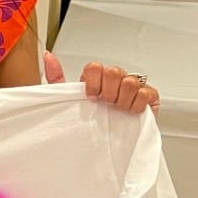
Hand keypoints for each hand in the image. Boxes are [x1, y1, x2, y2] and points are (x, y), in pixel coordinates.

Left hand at [44, 51, 159, 113]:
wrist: (107, 142)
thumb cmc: (89, 119)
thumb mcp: (67, 99)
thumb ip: (56, 77)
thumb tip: (48, 55)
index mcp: (97, 77)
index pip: (95, 66)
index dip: (92, 83)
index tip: (90, 97)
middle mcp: (115, 79)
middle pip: (113, 71)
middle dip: (107, 92)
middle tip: (105, 104)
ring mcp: (133, 86)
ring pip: (130, 81)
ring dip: (121, 99)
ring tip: (117, 109)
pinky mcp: (150, 96)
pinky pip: (146, 92)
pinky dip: (136, 104)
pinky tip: (129, 111)